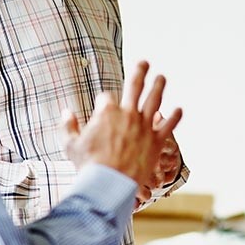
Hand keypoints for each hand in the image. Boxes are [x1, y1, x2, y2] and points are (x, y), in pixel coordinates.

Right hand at [64, 61, 181, 185]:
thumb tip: (65, 112)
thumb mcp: (70, 145)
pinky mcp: (157, 140)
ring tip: (161, 77)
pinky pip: (168, 125)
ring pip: (154, 100)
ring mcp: (144, 126)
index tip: (103, 108)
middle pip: (135, 86)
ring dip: (159, 86)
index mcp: (107, 112)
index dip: (103, 102)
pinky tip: (179, 109)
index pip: (106, 98)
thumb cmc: (89, 165)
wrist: (110, 182)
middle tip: (144, 62)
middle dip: (139, 72)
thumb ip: (67, 126)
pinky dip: (174, 117)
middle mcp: (128, 114)